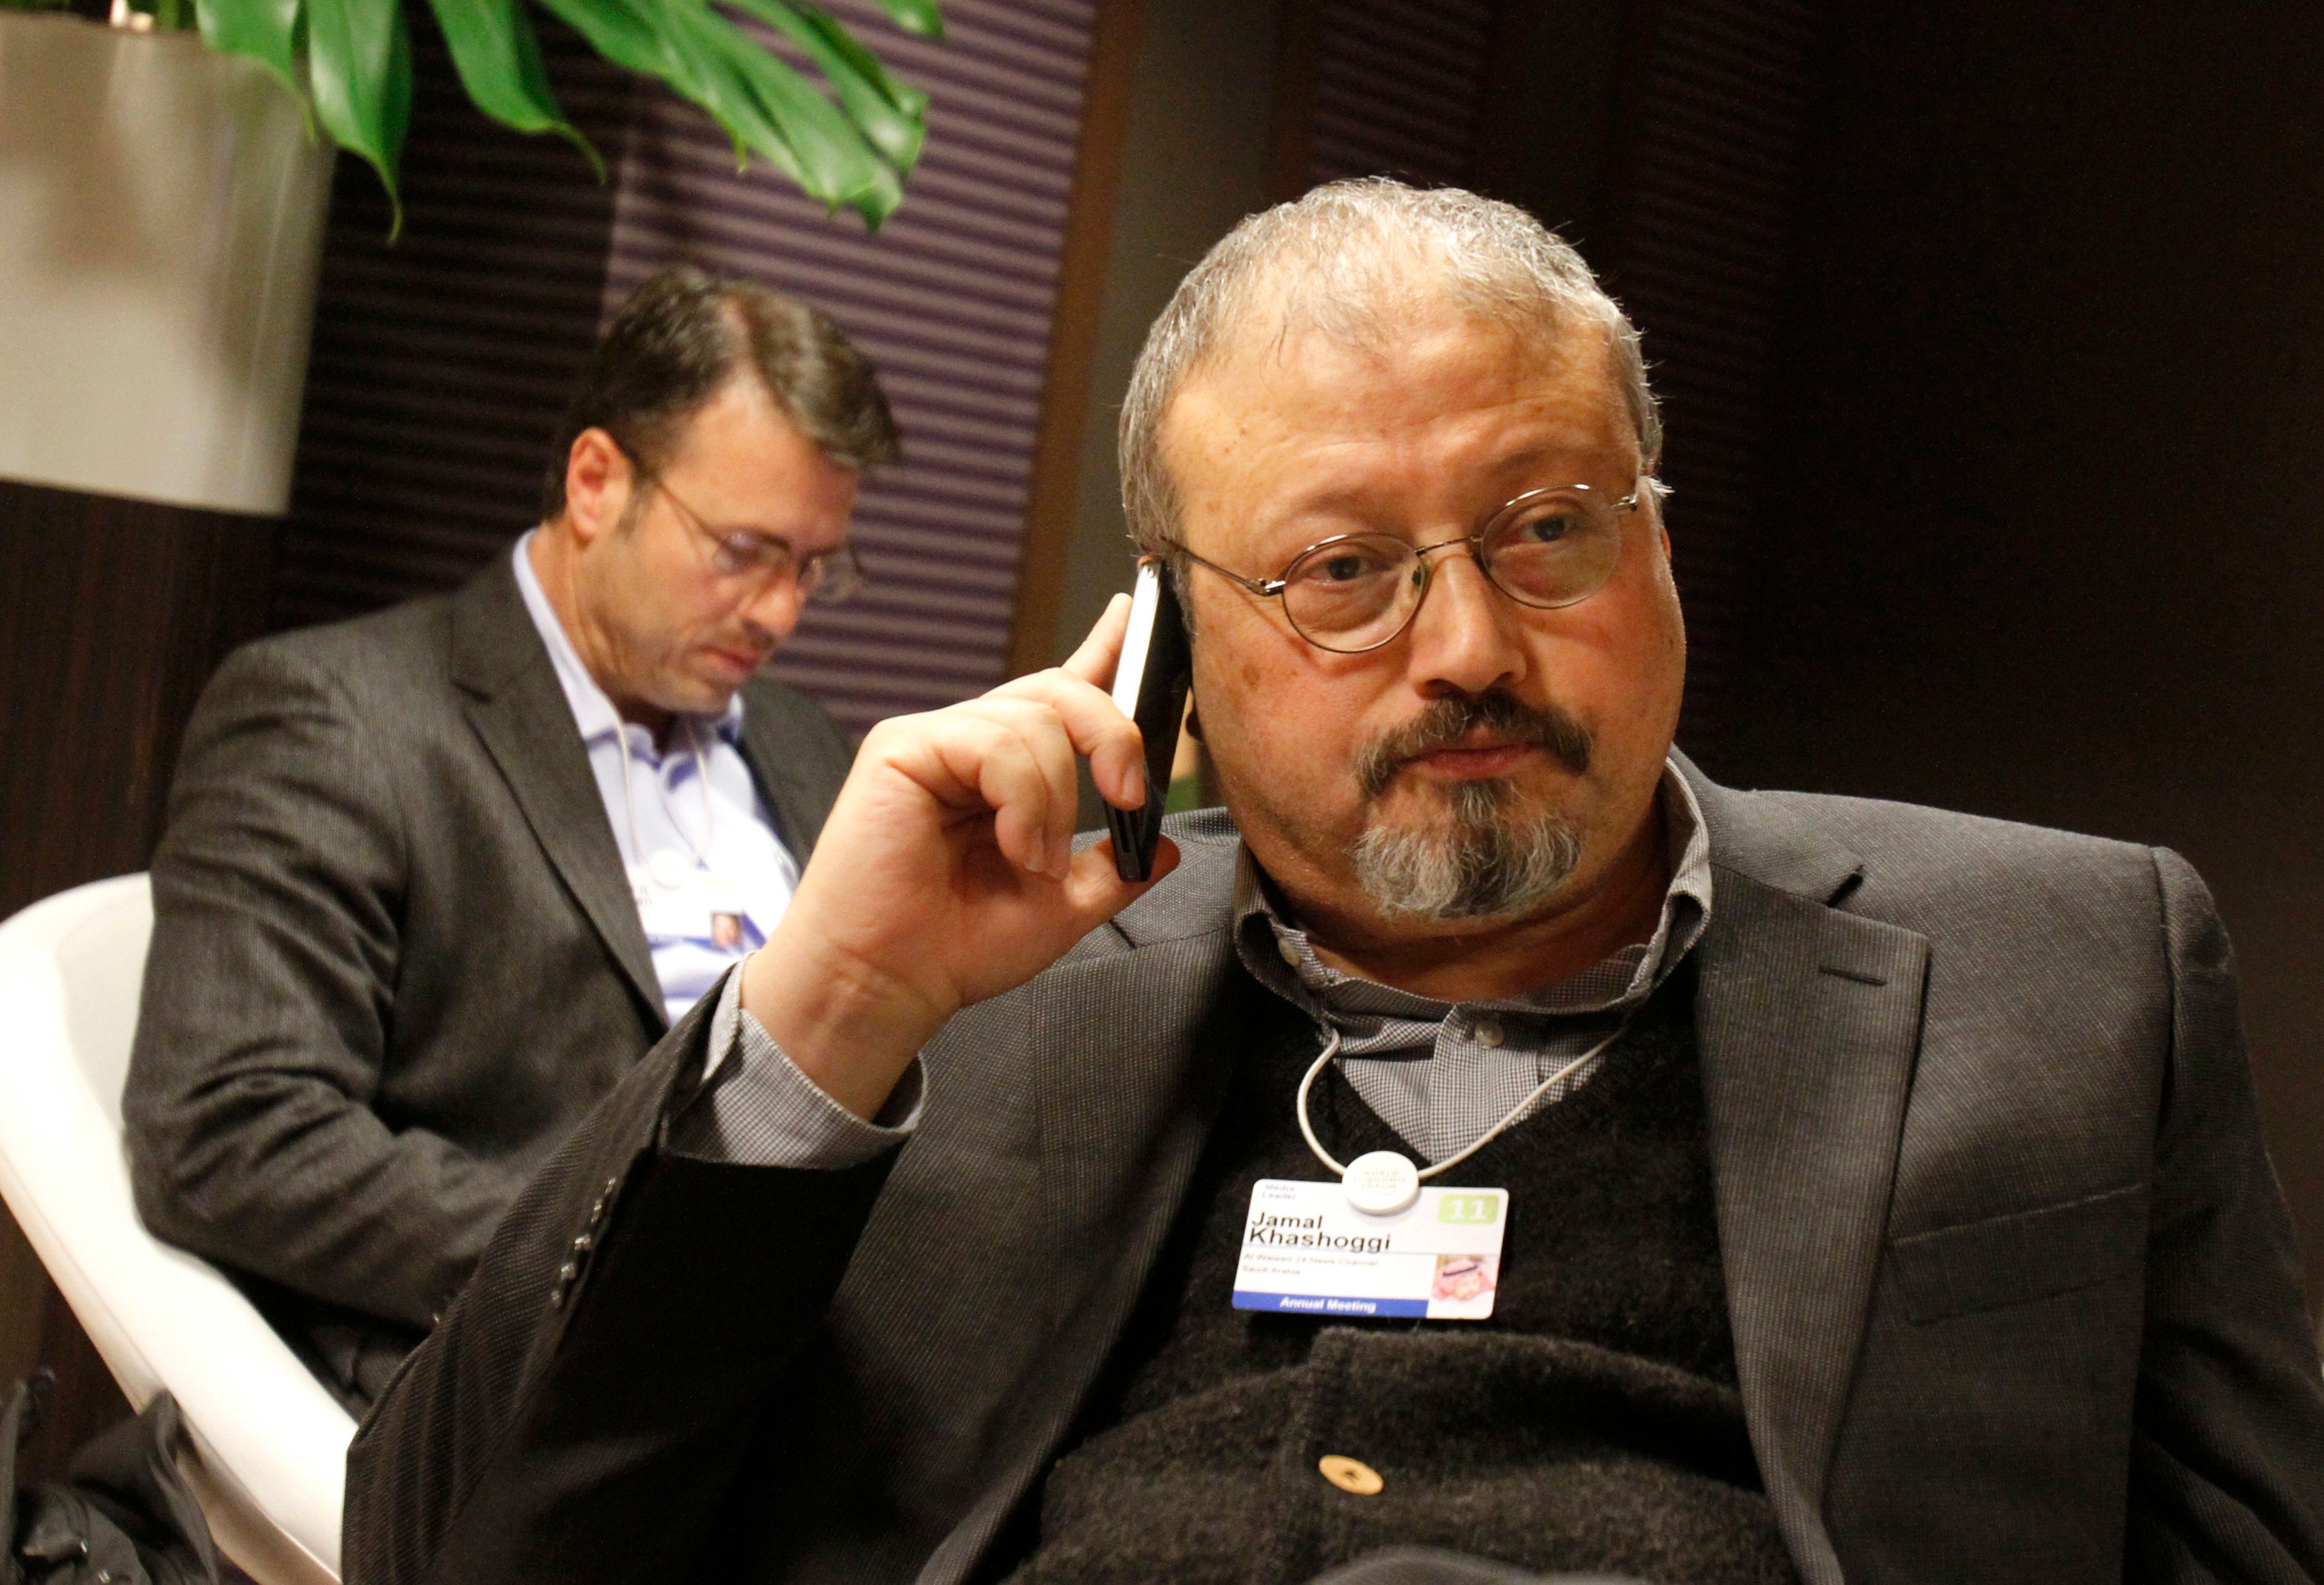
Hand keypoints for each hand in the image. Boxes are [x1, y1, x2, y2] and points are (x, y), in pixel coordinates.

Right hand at [743, 596, 1178, 1117]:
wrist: (885, 984)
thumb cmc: (952, 949)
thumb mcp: (1061, 910)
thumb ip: (1113, 871)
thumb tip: (1165, 848)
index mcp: (1009, 774)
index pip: (1062, 692)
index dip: (1103, 648)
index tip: (1139, 613)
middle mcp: (974, 745)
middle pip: (1064, 692)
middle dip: (1112, 737)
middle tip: (1126, 798)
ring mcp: (936, 739)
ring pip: (1038, 720)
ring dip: (1057, 801)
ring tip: (1034, 861)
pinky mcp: (902, 746)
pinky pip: (995, 741)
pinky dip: (1022, 799)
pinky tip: (1012, 846)